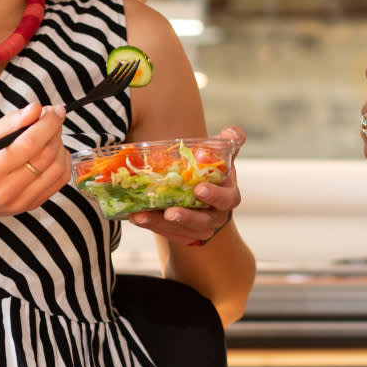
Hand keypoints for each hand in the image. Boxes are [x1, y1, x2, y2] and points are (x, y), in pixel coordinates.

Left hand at [128, 126, 245, 245]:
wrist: (197, 190)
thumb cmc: (209, 169)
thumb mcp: (219, 152)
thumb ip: (229, 138)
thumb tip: (230, 132)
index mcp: (228, 195)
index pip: (228, 199)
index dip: (215, 196)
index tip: (199, 188)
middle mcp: (216, 215)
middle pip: (205, 221)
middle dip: (187, 217)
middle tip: (170, 211)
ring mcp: (199, 228)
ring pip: (183, 230)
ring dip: (161, 224)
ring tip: (141, 215)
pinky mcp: (183, 235)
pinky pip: (169, 234)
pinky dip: (152, 226)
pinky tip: (137, 217)